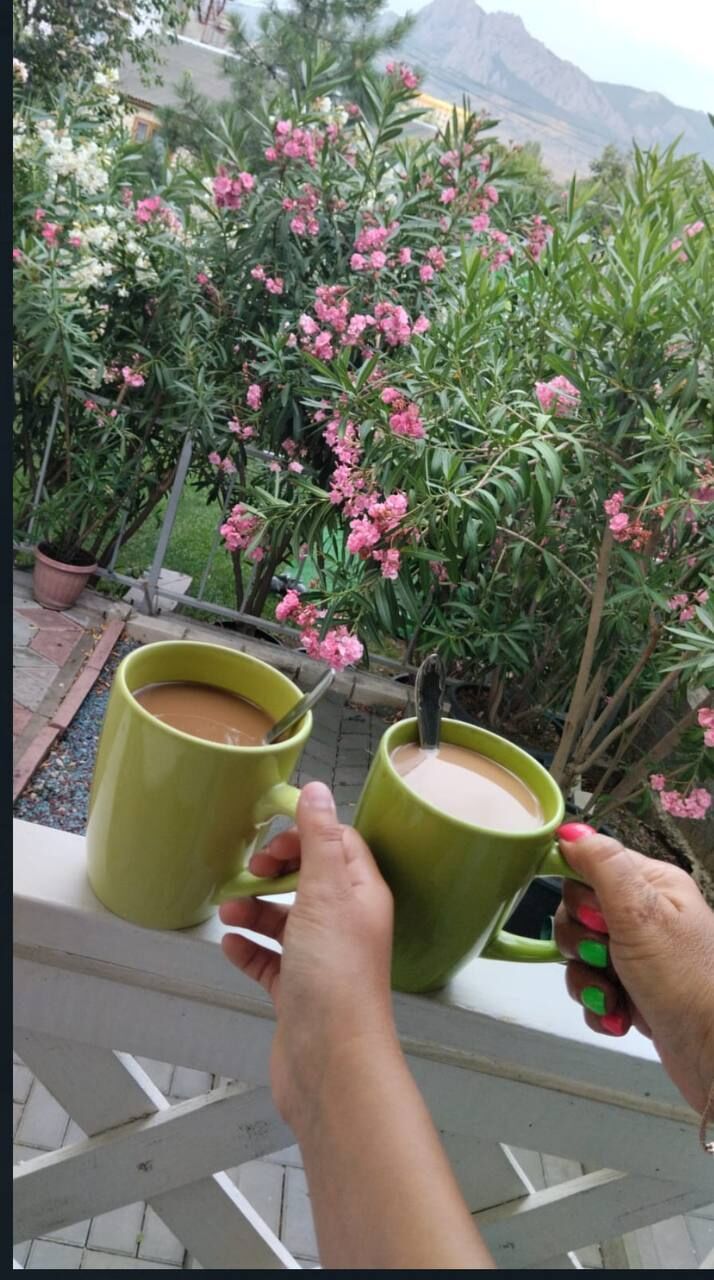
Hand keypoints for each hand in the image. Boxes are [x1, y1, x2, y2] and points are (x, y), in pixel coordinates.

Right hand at [219, 781, 395, 1135]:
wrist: (331, 1062)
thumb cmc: (335, 974)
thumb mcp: (326, 892)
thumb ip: (318, 839)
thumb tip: (316, 789)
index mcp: (362, 895)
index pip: (339, 845)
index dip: (304, 833)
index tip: (269, 835)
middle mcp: (346, 925)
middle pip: (309, 881)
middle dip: (274, 872)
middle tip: (248, 873)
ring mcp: (322, 961)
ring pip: (285, 921)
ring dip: (254, 911)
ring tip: (227, 913)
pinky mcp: (298, 993)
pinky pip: (270, 962)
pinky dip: (249, 951)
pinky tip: (230, 946)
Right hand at [554, 823, 713, 1113]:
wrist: (713, 1055)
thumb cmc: (684, 980)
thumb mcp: (641, 913)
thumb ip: (603, 866)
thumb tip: (570, 828)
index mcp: (652, 884)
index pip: (589, 865)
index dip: (579, 894)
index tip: (595, 918)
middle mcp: (645, 914)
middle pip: (576, 912)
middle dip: (581, 943)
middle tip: (607, 957)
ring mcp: (638, 954)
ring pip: (579, 954)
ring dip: (587, 980)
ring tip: (614, 998)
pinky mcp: (632, 990)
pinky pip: (590, 987)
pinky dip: (597, 1005)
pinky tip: (617, 1016)